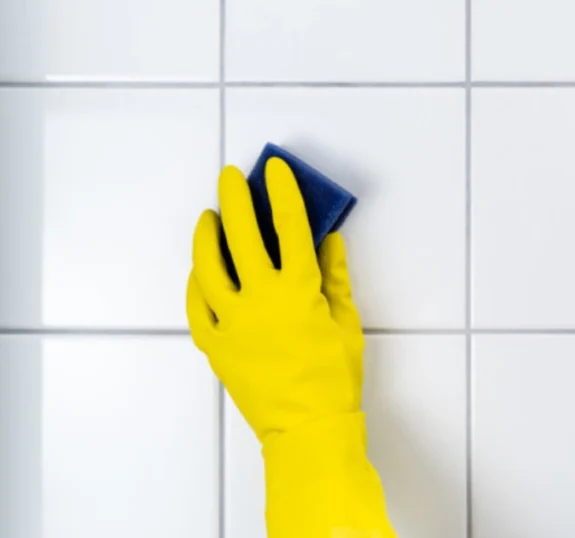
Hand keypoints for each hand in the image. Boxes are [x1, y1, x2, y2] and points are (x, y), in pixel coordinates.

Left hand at [186, 157, 363, 442]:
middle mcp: (261, 299)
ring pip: (208, 266)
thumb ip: (336, 277)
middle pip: (243, 235)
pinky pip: (196, 306)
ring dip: (206, 236)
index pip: (289, 226)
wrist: (308, 426)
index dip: (283, 192)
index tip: (275, 170)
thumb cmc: (334, 378)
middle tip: (231, 178)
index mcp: (299, 290)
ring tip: (208, 217)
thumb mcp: (347, 322)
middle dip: (236, 198)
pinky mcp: (216, 345)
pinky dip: (196, 284)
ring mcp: (233, 322)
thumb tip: (331, 242)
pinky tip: (199, 271)